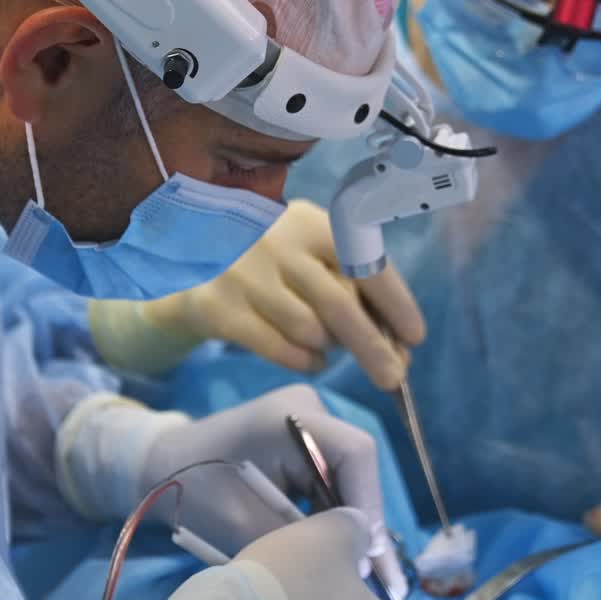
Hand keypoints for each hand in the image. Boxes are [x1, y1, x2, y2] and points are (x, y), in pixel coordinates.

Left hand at [56, 383, 405, 592]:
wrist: (158, 465)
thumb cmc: (193, 491)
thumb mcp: (244, 525)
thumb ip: (301, 539)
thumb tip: (354, 564)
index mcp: (291, 415)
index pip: (355, 453)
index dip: (370, 505)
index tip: (372, 558)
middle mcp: (308, 408)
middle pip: (357, 466)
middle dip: (366, 523)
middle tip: (384, 583)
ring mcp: (307, 420)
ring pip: (348, 475)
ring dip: (353, 523)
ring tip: (369, 577)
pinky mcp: (303, 437)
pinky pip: (331, 476)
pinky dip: (335, 514)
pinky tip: (342, 552)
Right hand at [89, 199, 425, 389]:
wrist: (185, 259)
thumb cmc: (270, 260)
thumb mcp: (309, 252)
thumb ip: (350, 284)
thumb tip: (397, 342)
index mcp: (311, 221)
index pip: (364, 263)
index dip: (396, 302)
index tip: (415, 336)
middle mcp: (278, 242)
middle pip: (340, 304)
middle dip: (373, 347)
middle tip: (394, 378)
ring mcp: (246, 274)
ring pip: (309, 331)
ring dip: (330, 349)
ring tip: (330, 347)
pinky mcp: (220, 307)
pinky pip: (279, 348)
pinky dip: (304, 360)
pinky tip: (310, 358)